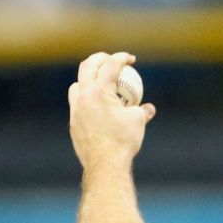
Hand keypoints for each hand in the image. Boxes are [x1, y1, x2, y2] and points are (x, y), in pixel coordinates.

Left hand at [68, 51, 156, 171]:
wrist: (105, 164)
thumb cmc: (123, 141)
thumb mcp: (138, 122)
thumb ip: (143, 110)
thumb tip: (148, 109)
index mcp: (99, 92)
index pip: (110, 65)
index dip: (121, 58)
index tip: (130, 59)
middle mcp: (84, 97)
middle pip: (87, 66)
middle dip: (101, 58)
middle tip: (112, 61)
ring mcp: (75, 109)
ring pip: (77, 85)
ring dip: (89, 79)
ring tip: (101, 84)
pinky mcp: (73, 122)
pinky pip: (77, 104)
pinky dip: (87, 99)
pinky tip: (97, 108)